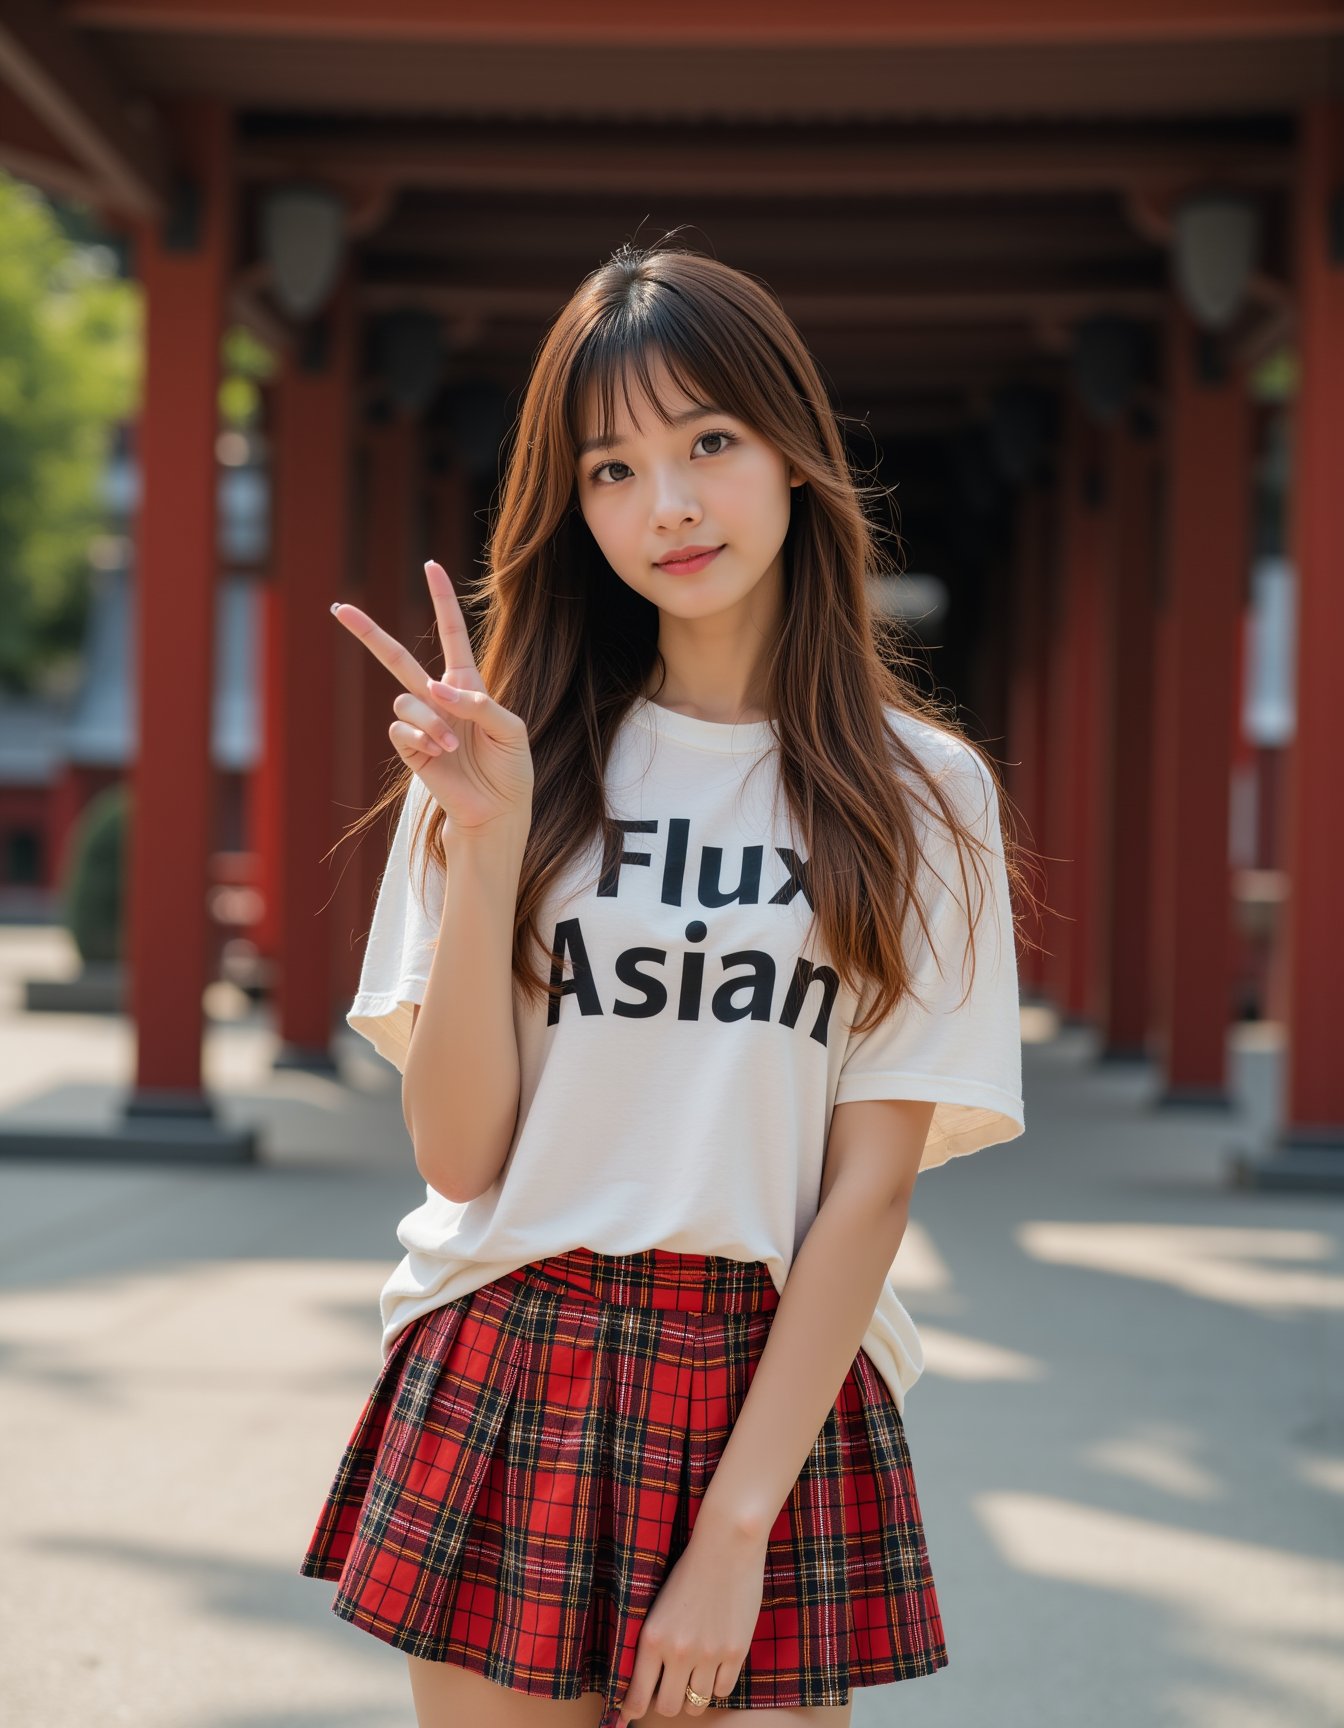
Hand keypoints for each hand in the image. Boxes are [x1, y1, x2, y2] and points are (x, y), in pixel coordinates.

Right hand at [331, 560, 533, 837]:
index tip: (431, 565)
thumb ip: (480, 704)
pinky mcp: (410, 749)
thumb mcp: (511, 729)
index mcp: (467, 684)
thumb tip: (438, 691)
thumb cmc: (510, 768)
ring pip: (405, 701)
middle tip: (340, 608)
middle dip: (368, 633)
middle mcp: (439, 698)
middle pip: (396, 658)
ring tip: (453, 747)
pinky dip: (421, 739)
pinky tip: (439, 755)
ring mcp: (422, 723)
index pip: (452, 634)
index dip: (442, 599)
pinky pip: (400, 729)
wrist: (497, 810)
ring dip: (431, 722)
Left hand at [617, 1523, 766, 1722]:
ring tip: (693, 1678)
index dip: (632, 1710)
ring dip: (693, 1695)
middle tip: (669, 1689)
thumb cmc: (689, 1569)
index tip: (630, 1714)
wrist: (726, 1545)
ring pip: (696, 1702)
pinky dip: (716, 1685)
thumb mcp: (659, 1605)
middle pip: (668, 1706)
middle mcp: (678, 1651)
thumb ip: (654, 1641)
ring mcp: (709, 1654)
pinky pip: (722, 1690)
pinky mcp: (735, 1651)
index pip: (637, 1694)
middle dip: (666, 1702)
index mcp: (653, 1637)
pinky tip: (714, 1668)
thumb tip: (647, 1675)